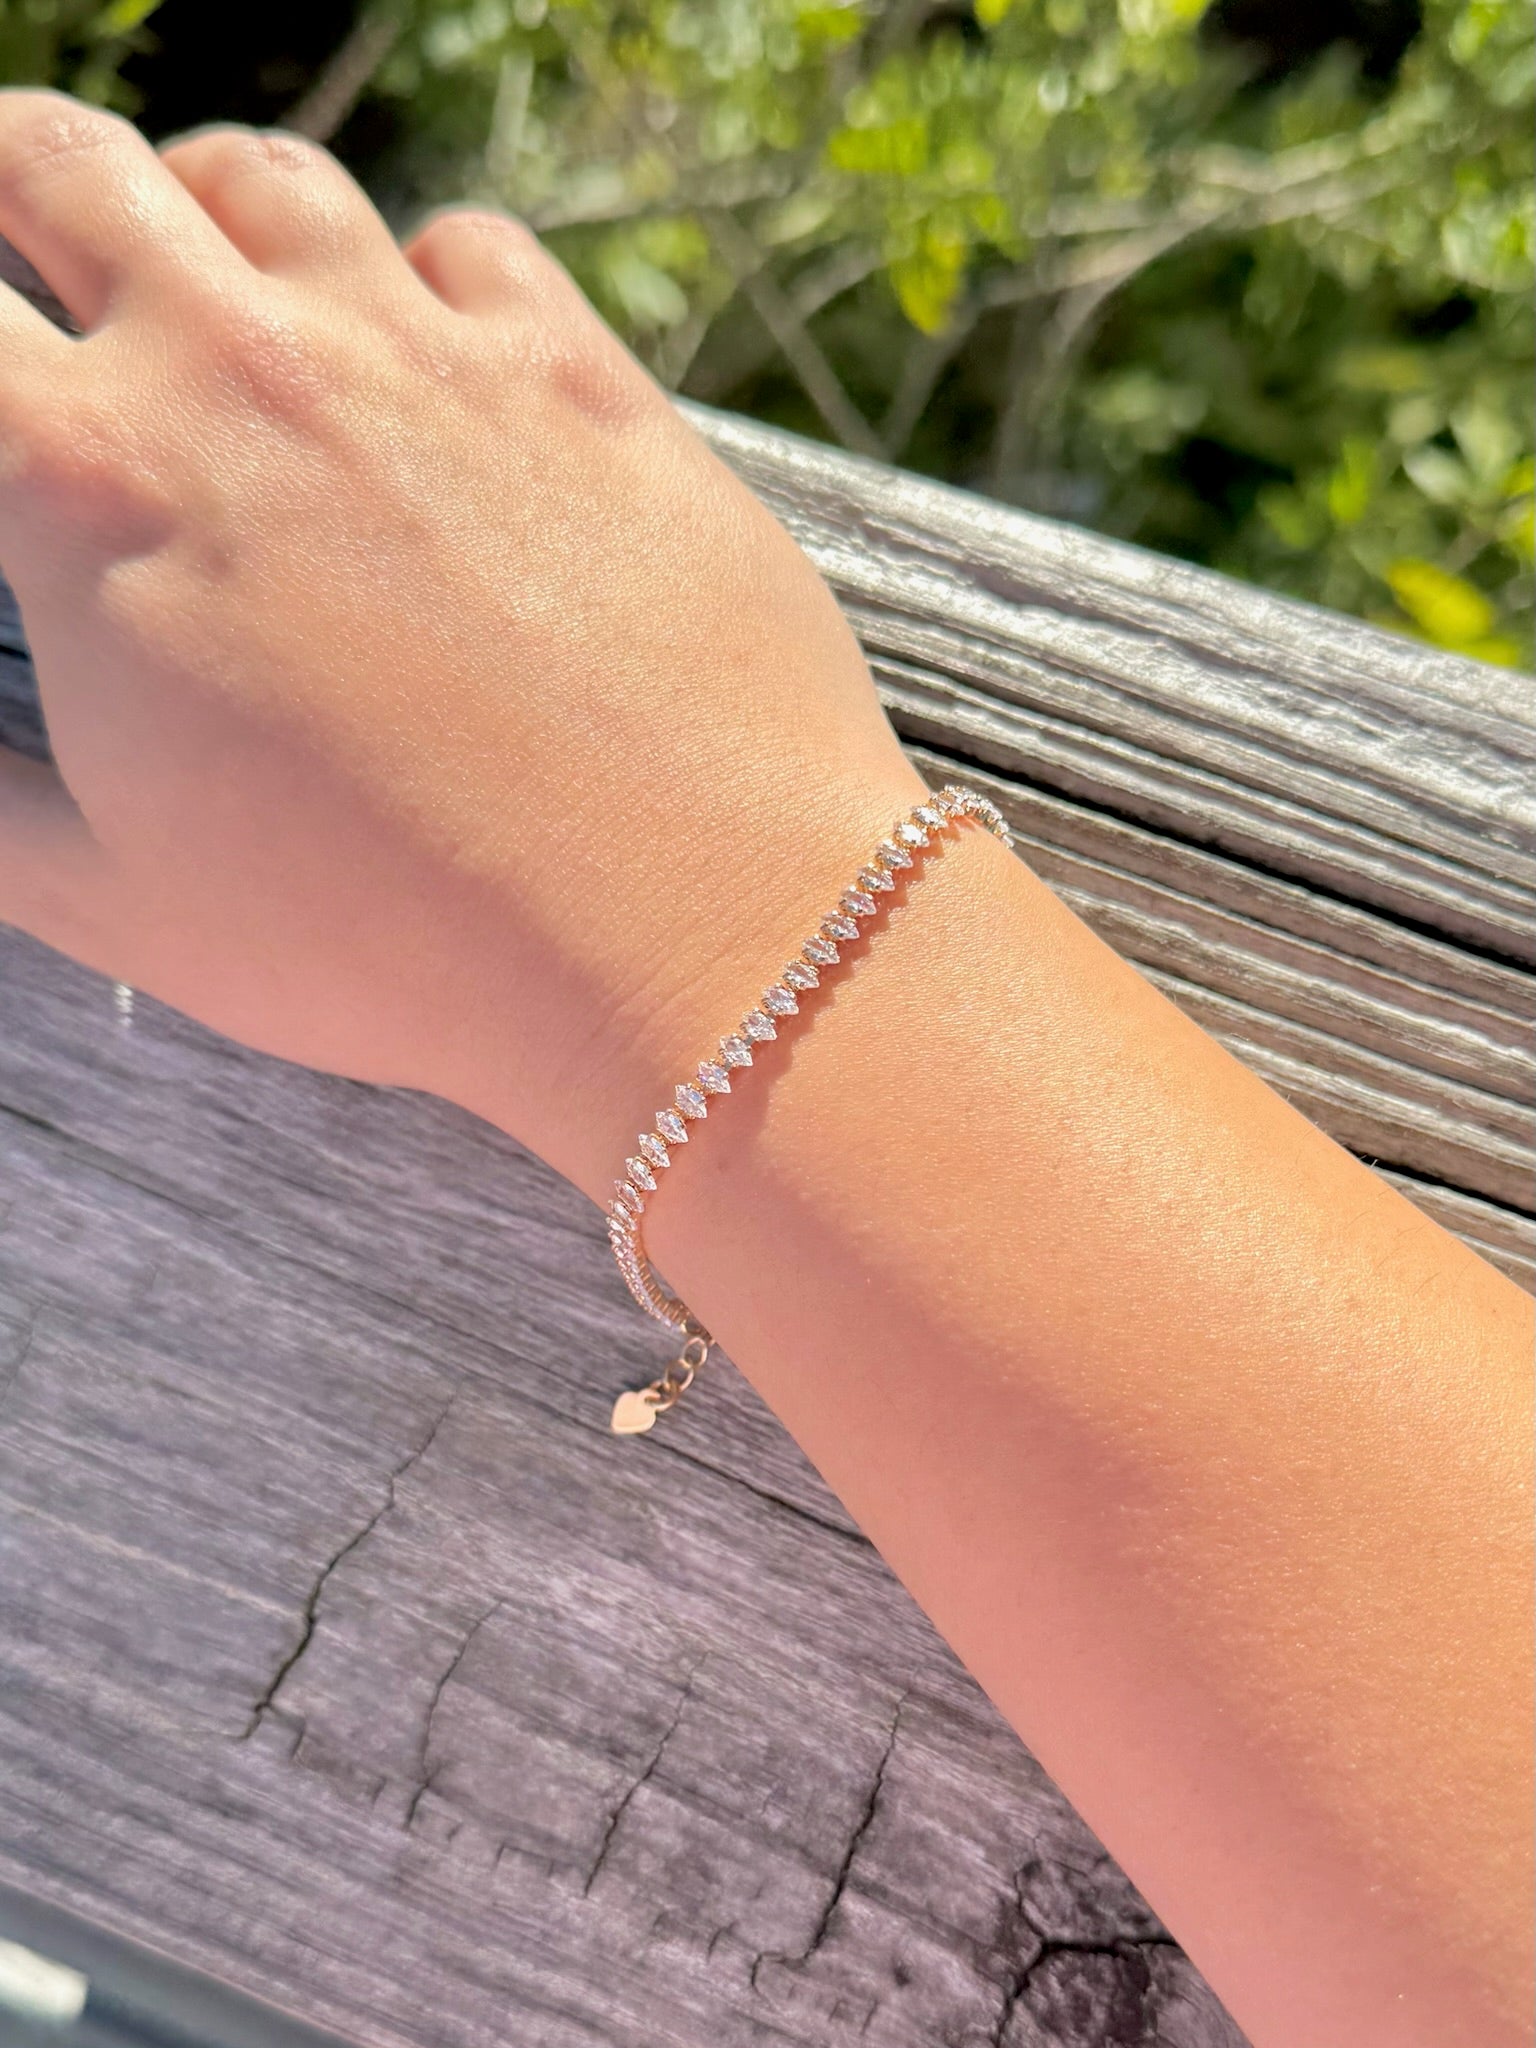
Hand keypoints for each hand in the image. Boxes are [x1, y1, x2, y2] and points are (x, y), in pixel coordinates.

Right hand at [0, 91, 923, 1199]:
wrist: (681, 931)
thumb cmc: (391, 940)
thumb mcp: (125, 902)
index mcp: (91, 485)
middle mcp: (244, 367)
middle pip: (62, 164)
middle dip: (20, 195)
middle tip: (47, 280)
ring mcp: (423, 350)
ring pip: (261, 179)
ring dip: (207, 216)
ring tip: (218, 295)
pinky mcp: (579, 371)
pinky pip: (465, 246)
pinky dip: (421, 279)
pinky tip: (430, 357)